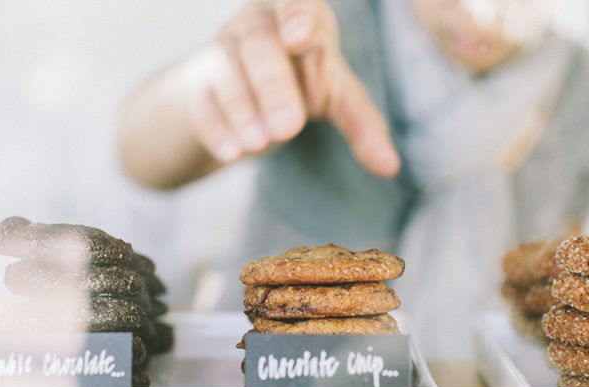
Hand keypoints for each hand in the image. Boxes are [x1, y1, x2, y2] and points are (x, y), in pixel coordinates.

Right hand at [181, 0, 399, 177]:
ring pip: (227, 71)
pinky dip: (216, 128)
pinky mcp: (197, 85)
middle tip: (288, 127)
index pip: (297, 1)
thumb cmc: (295, 83)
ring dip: (243, 109)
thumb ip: (362, 125)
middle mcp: (257, 25)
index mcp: (300, 16)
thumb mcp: (334, 96)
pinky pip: (202, 101)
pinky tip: (231, 153)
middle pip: (261, 44)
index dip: (296, 12)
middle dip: (274, 85)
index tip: (301, 35)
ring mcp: (222, 52)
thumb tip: (391, 167)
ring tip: (259, 145)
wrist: (234, 99)